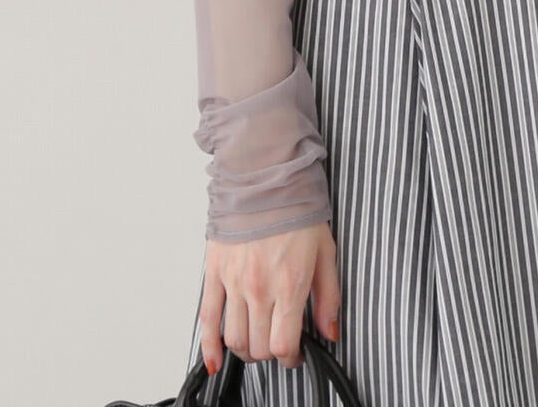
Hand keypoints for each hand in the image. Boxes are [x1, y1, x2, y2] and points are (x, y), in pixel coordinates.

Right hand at [199, 220, 340, 376]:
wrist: (265, 177)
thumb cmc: (297, 209)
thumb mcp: (326, 251)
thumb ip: (329, 296)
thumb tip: (330, 332)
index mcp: (289, 285)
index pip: (283, 346)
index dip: (291, 358)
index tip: (295, 354)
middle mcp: (259, 289)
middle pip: (258, 348)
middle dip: (269, 353)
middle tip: (276, 343)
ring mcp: (234, 282)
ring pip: (235, 339)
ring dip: (246, 351)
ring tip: (255, 343)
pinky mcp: (214, 272)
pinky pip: (207, 318)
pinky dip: (209, 346)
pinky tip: (215, 360)